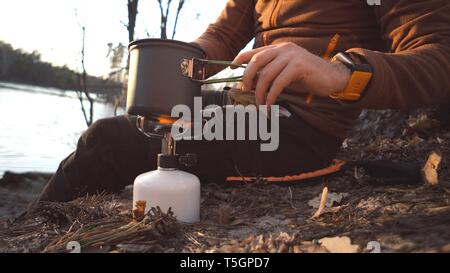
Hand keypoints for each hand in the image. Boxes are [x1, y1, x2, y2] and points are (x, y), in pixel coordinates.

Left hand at [232, 42, 350, 105]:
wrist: (332, 77)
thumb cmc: (307, 77)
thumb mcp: (285, 73)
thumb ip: (271, 74)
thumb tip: (251, 83)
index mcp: (279, 49)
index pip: (255, 51)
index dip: (241, 58)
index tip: (231, 66)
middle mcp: (284, 49)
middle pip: (256, 61)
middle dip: (247, 77)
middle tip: (245, 91)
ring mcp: (291, 56)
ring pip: (266, 74)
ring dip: (259, 92)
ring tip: (259, 104)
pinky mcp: (298, 66)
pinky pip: (278, 83)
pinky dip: (271, 95)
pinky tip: (269, 104)